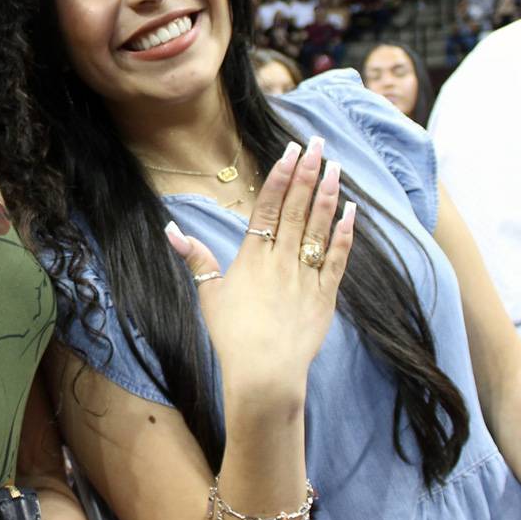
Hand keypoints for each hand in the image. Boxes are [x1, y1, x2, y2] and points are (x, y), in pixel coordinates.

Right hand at [167, 135, 354, 397]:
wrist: (265, 374)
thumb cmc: (232, 335)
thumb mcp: (208, 293)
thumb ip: (194, 257)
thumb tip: (170, 229)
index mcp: (253, 257)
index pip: (269, 207)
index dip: (281, 177)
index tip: (291, 151)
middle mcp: (282, 260)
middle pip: (297, 208)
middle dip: (308, 173)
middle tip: (317, 145)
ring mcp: (306, 276)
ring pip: (319, 227)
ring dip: (327, 195)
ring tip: (335, 167)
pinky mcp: (325, 296)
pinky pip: (338, 258)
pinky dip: (344, 234)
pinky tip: (350, 211)